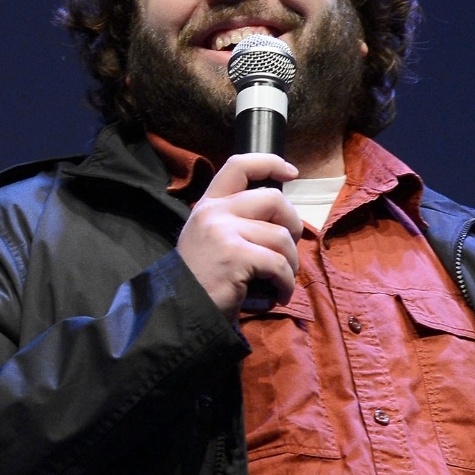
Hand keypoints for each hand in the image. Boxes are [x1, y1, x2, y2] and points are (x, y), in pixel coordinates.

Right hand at [178, 153, 302, 316]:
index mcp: (208, 205)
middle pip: (273, 199)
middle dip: (293, 224)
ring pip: (281, 236)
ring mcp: (223, 232)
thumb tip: (279, 216)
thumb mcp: (211, 239)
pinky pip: (279, 264)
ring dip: (290, 263)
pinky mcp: (235, 255)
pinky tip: (278, 294)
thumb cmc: (202, 280)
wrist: (181, 311)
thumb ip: (235, 221)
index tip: (291, 172)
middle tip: (288, 248)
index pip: (239, 166)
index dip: (269, 163)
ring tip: (279, 281)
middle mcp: (214, 212)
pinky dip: (286, 283)